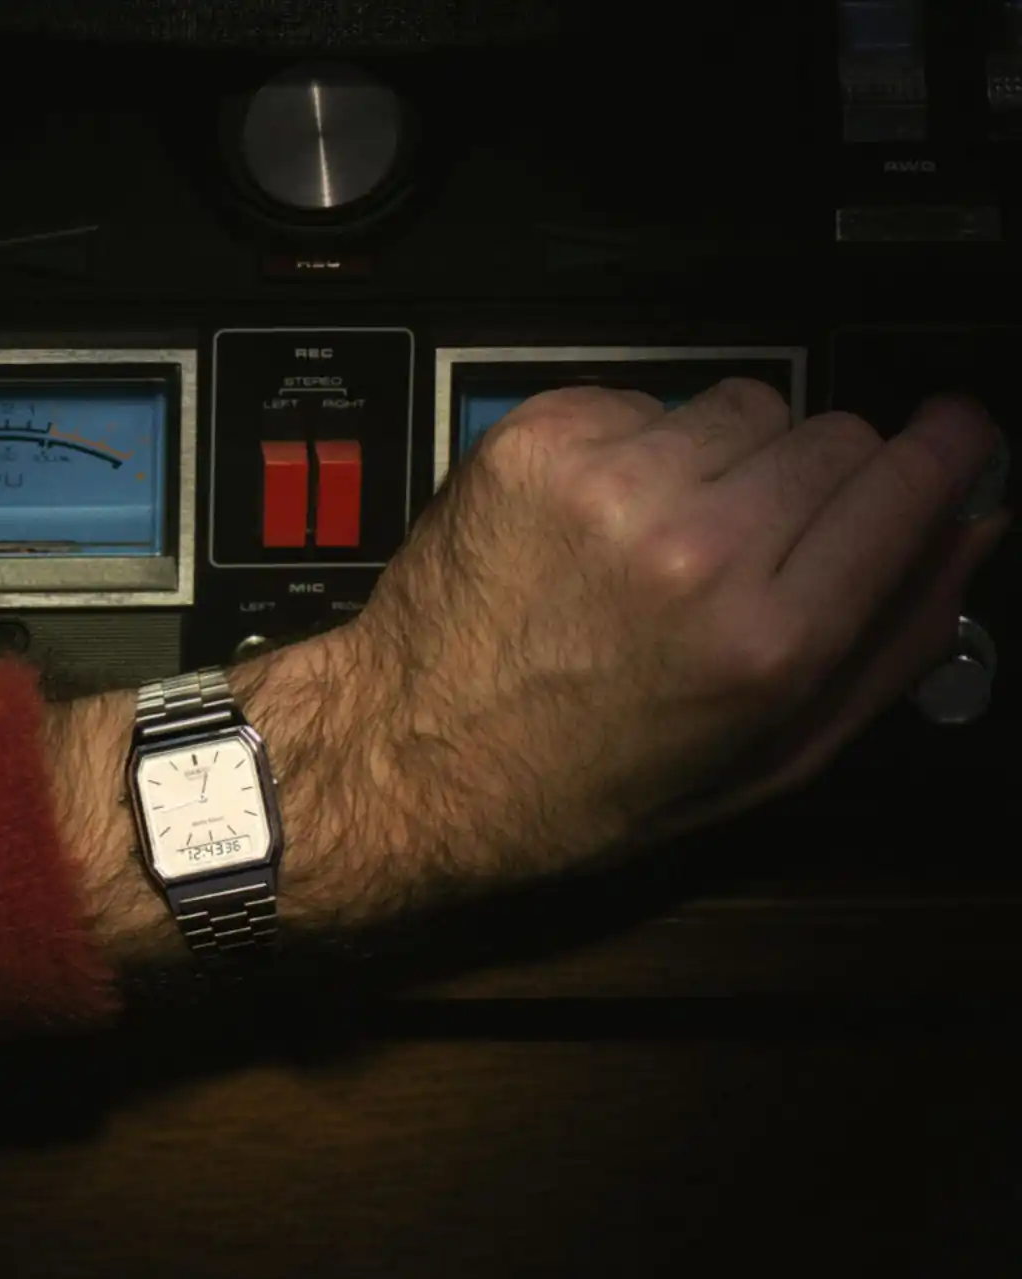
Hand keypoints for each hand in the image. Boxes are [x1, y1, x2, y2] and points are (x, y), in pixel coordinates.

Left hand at [348, 381, 1009, 897]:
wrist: (406, 757)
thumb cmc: (575, 785)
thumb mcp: (756, 767)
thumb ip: (885, 646)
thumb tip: (970, 532)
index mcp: (768, 639)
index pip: (912, 479)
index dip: (942, 456)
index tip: (948, 442)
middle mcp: (697, 546)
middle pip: (836, 432)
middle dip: (821, 480)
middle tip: (759, 543)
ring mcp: (609, 482)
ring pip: (744, 403)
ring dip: (726, 458)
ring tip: (662, 539)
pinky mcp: (536, 441)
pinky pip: (643, 399)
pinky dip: (634, 447)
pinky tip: (596, 520)